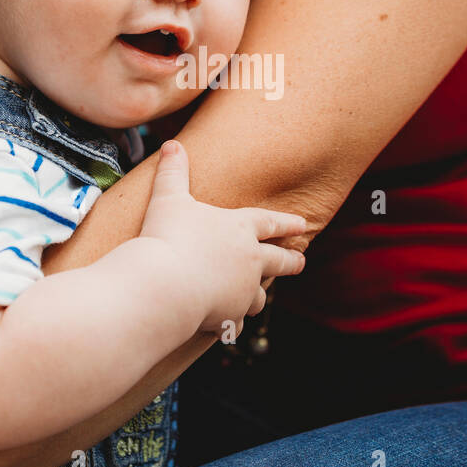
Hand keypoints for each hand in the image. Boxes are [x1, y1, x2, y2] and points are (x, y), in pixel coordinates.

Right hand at [139, 140, 306, 336]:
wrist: (164, 284)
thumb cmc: (167, 237)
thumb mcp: (168, 198)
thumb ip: (173, 172)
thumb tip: (170, 143)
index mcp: (241, 228)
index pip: (271, 222)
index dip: (286, 223)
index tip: (302, 225)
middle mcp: (251, 259)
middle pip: (280, 260)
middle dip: (291, 261)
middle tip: (301, 261)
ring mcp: (244, 290)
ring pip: (260, 295)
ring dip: (258, 295)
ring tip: (256, 297)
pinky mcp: (232, 316)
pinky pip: (235, 322)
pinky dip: (230, 322)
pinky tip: (223, 323)